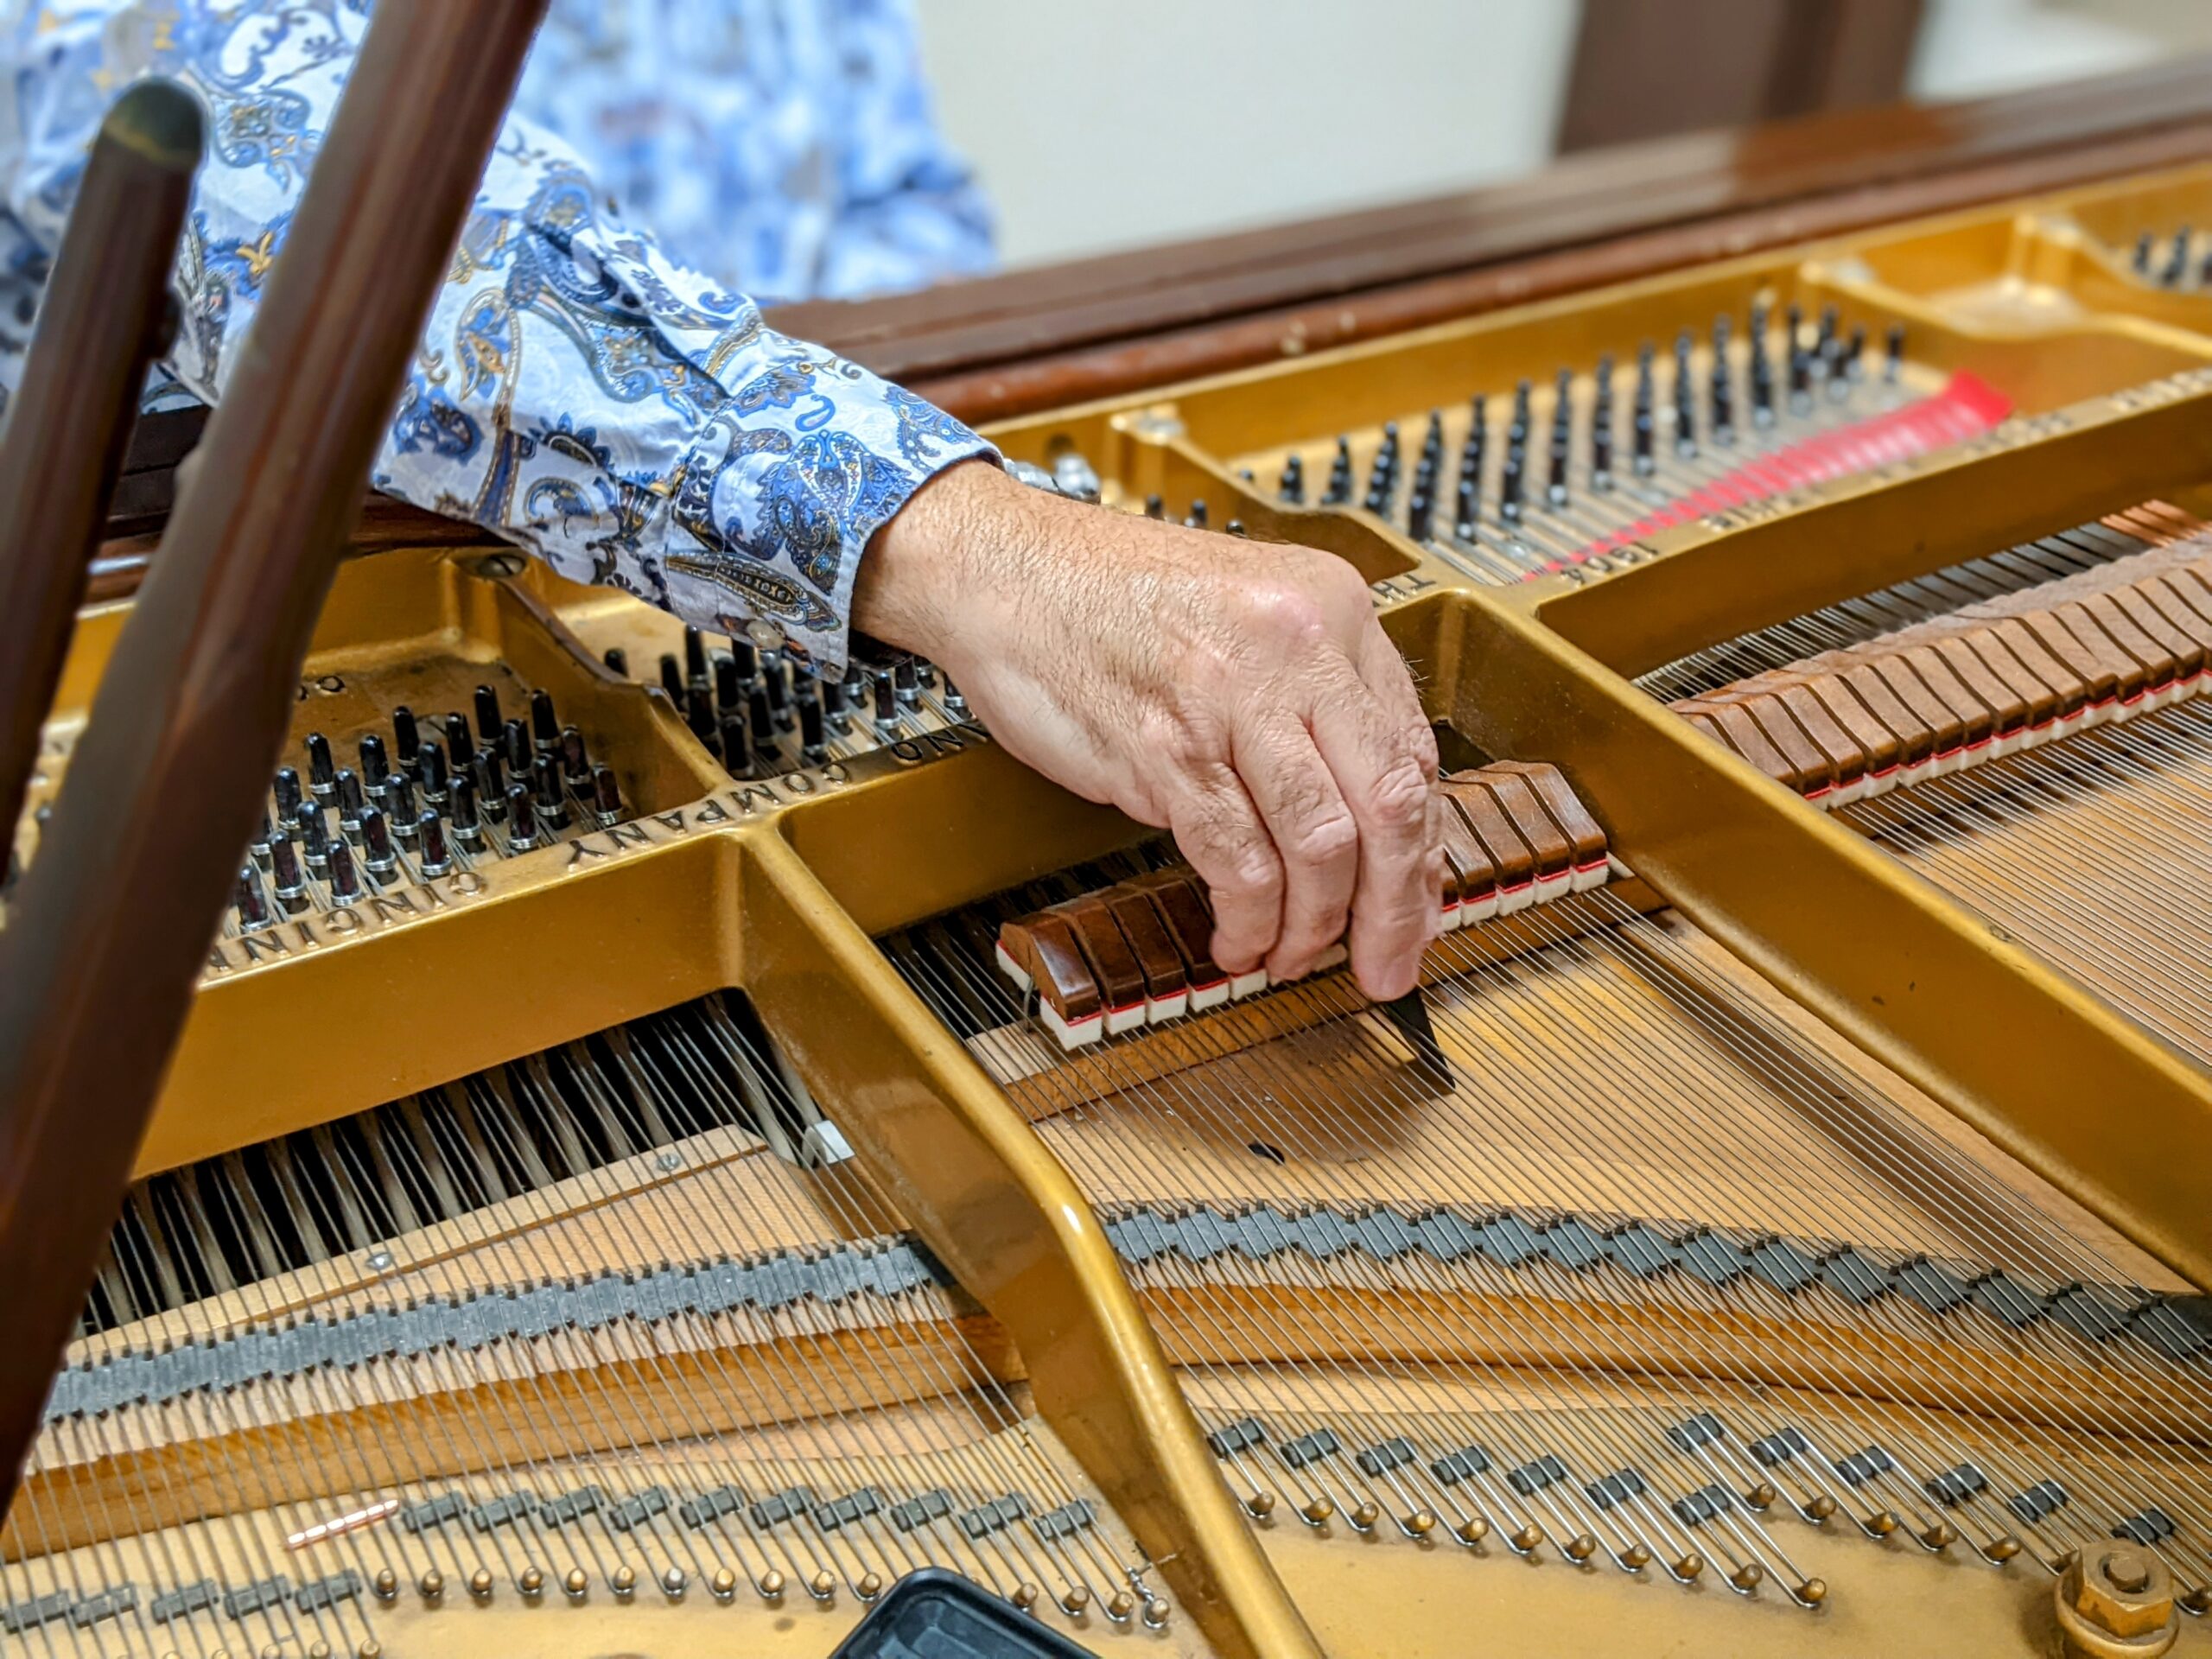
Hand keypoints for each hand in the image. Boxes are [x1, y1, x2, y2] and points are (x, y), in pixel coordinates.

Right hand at [855, 459, 1442, 999]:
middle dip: (1396, 910)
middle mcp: (1296, 645)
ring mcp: (1231, 696)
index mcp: (1332, 607)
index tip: (1413, 906)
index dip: (1421, 851)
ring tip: (1294, 957)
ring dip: (1315, 927)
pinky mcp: (1166, 748)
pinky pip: (1238, 862)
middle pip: (1389, 806)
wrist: (1002, 569)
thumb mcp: (1247, 618)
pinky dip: (1248, 920)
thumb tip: (1363, 817)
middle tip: (1388, 966)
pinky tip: (1237, 939)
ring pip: (1321, 846)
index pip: (1413, 752)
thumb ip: (1311, 697)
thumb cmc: (1110, 600)